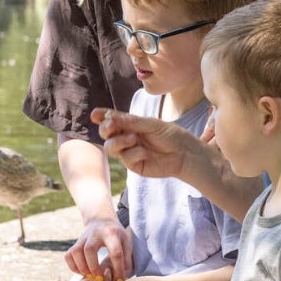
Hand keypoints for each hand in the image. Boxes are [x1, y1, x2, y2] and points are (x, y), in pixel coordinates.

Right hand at [64, 216, 132, 280]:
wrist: (101, 220)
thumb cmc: (115, 235)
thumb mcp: (126, 241)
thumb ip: (126, 258)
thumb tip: (121, 276)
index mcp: (111, 233)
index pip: (115, 252)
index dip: (118, 268)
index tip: (119, 278)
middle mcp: (95, 234)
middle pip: (89, 250)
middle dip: (94, 268)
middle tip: (100, 279)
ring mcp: (82, 237)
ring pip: (76, 252)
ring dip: (82, 268)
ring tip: (91, 276)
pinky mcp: (75, 243)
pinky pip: (68, 256)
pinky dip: (73, 267)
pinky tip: (83, 271)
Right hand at [93, 107, 209, 180]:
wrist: (185, 153)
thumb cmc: (171, 135)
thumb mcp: (150, 124)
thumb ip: (130, 122)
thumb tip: (109, 117)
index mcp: (131, 125)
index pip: (112, 119)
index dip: (102, 117)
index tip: (95, 115)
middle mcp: (127, 137)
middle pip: (106, 134)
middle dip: (106, 129)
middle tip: (112, 126)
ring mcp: (129, 152)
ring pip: (111, 147)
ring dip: (119, 141)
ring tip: (133, 138)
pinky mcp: (134, 165)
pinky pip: (125, 158)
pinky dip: (134, 153)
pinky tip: (145, 153)